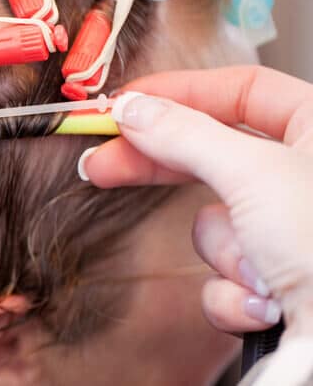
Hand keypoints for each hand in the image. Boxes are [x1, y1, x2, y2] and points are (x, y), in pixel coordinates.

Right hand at [81, 66, 312, 336]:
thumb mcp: (253, 175)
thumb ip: (185, 134)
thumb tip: (133, 110)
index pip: (239, 90)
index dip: (179, 93)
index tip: (125, 105)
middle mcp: (304, 176)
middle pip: (212, 154)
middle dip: (157, 167)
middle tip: (101, 164)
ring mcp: (289, 231)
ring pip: (215, 225)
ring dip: (225, 253)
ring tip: (258, 270)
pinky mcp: (275, 279)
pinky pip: (224, 273)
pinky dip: (234, 292)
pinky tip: (263, 302)